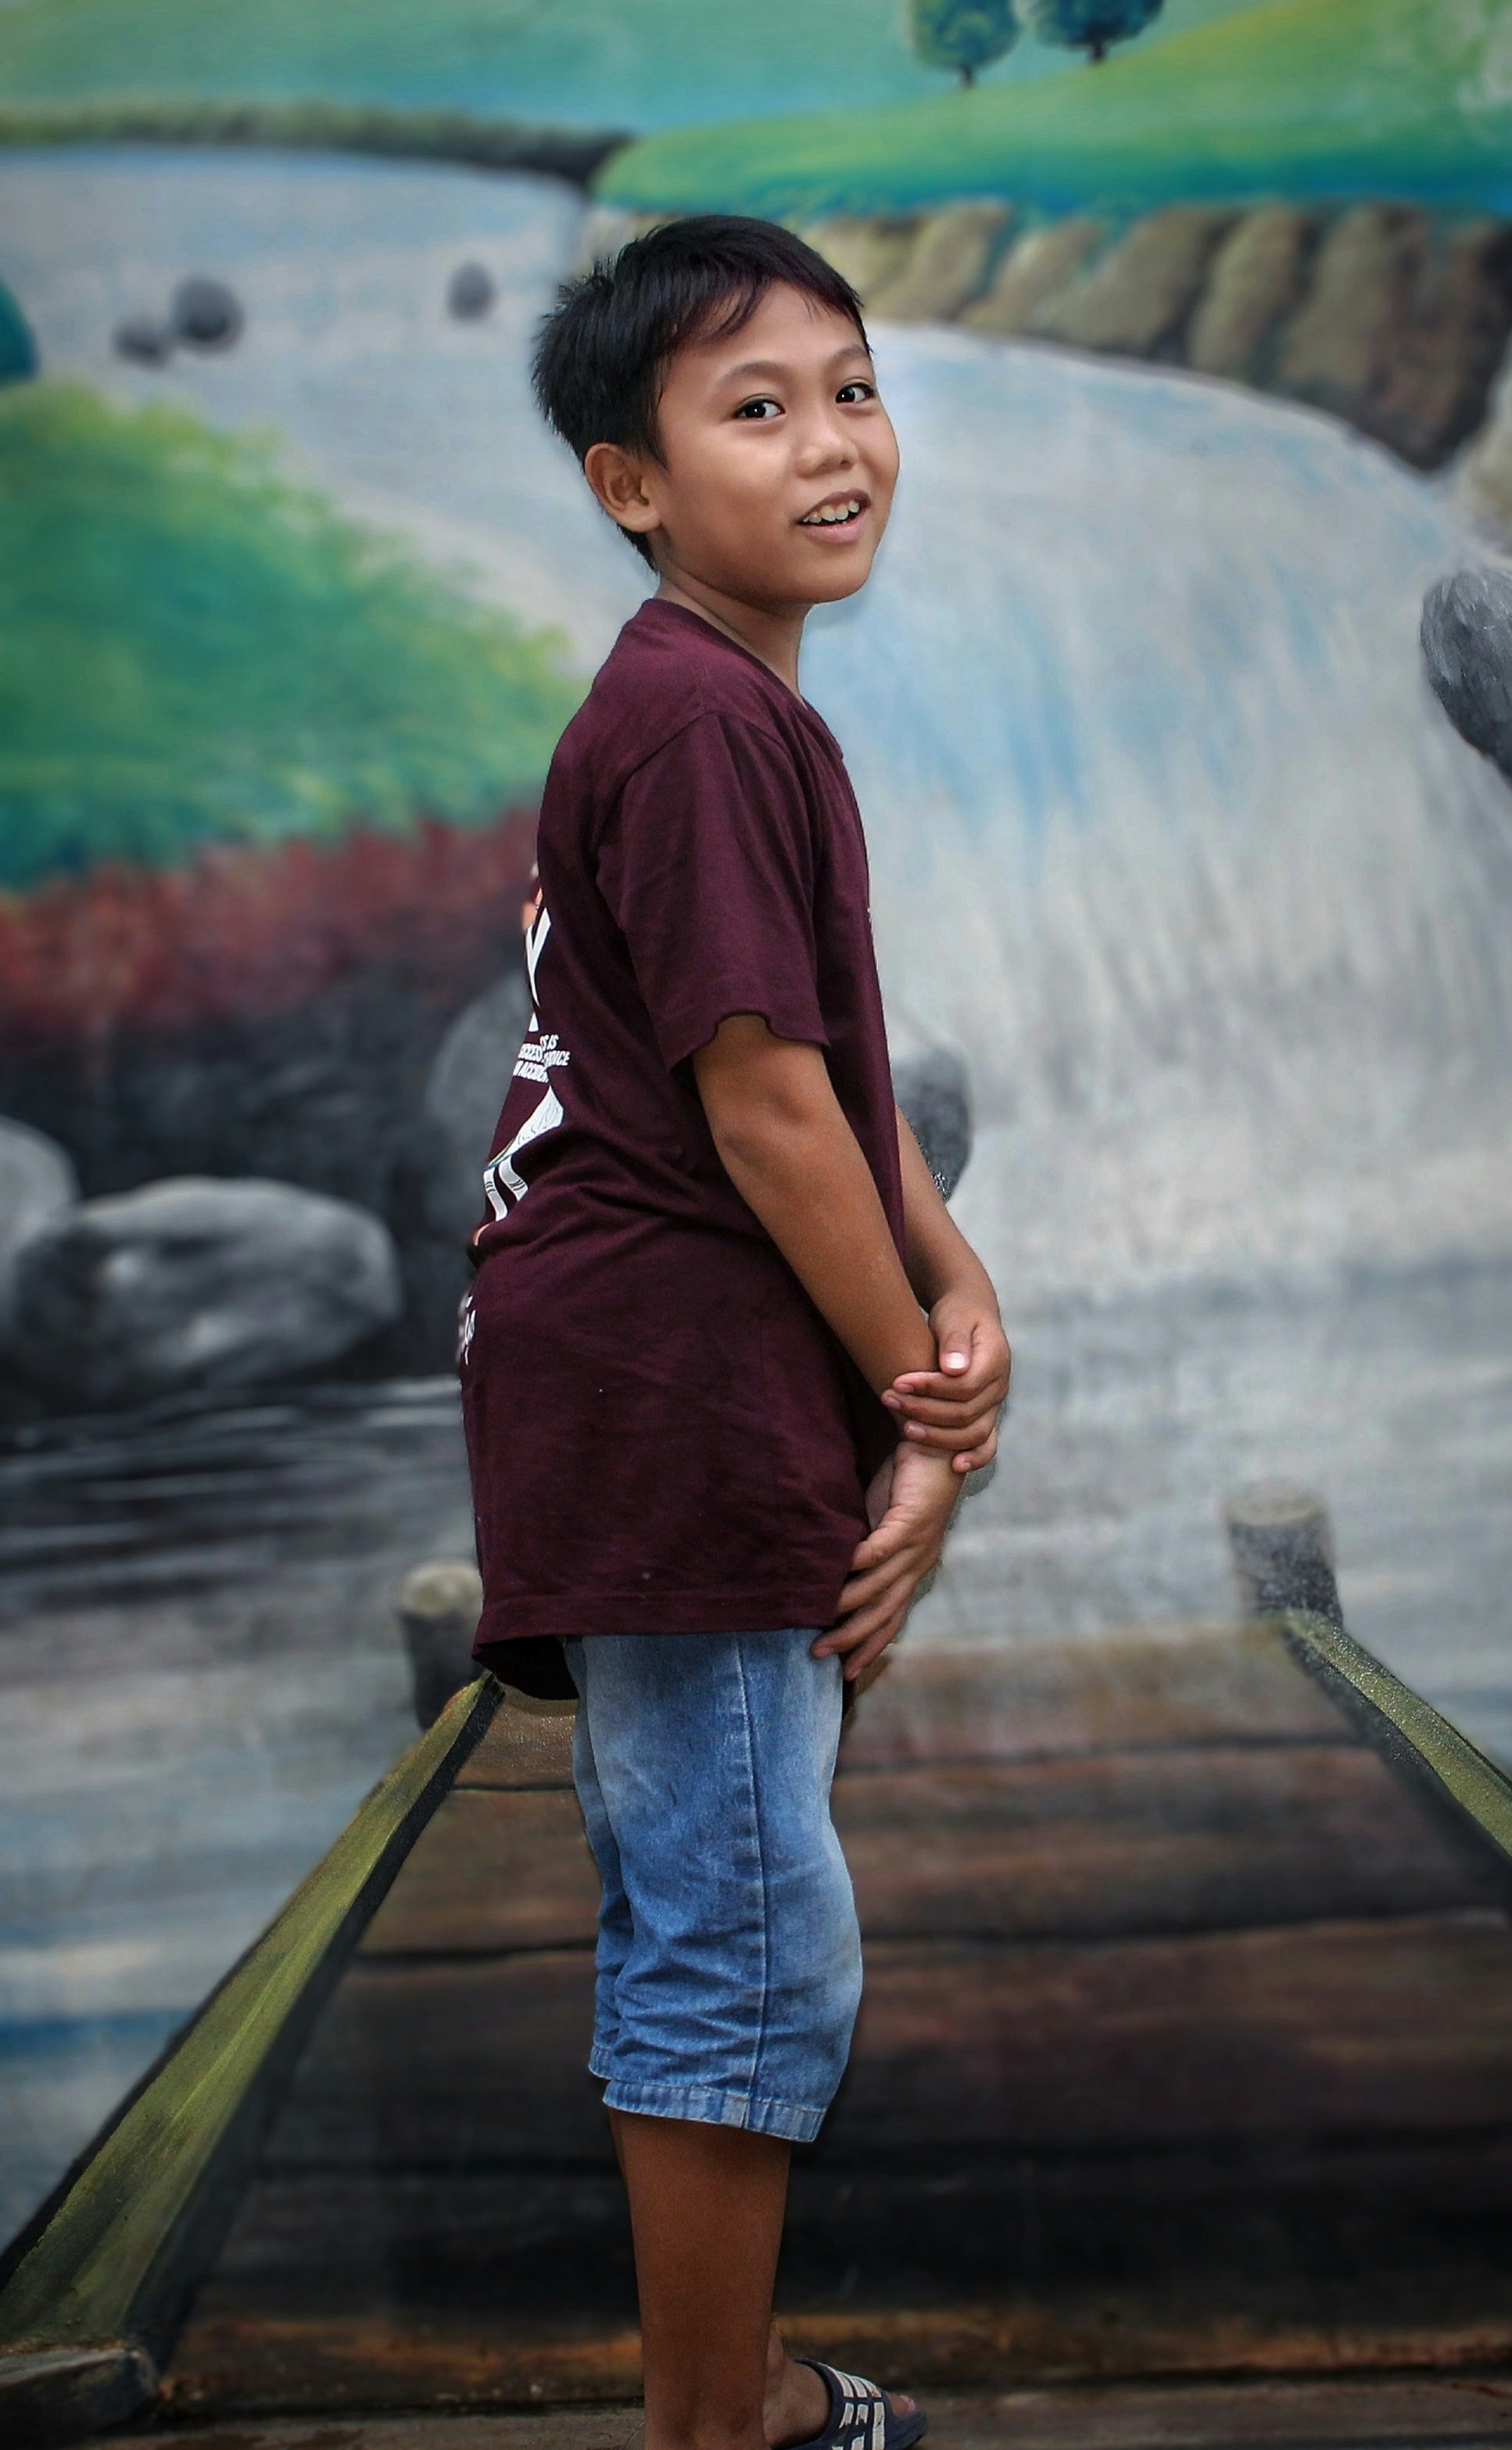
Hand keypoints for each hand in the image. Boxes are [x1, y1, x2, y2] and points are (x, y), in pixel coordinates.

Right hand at [812, 1443, 960, 1682]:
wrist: (936, 1443)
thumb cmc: (906, 1481)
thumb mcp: (881, 1523)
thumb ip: (864, 1550)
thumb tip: (832, 1569)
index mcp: (914, 1568)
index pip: (892, 1618)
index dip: (870, 1646)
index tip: (846, 1671)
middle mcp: (920, 1564)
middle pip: (885, 1613)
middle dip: (853, 1639)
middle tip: (821, 1654)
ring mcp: (918, 1546)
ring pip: (880, 1588)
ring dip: (848, 1607)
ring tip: (819, 1618)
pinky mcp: (911, 1522)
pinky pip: (881, 1551)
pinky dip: (858, 1565)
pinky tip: (836, 1573)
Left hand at [882, 1291, 1009, 1473]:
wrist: (970, 1317)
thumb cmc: (957, 1315)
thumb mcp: (954, 1318)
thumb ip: (955, 1342)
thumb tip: (954, 1369)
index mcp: (995, 1360)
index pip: (964, 1386)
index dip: (930, 1388)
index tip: (897, 1381)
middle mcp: (1000, 1386)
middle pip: (965, 1412)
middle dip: (924, 1409)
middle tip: (890, 1399)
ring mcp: (996, 1404)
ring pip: (973, 1433)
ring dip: (937, 1435)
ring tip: (903, 1428)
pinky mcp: (987, 1415)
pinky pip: (987, 1444)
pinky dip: (974, 1457)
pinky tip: (954, 1466)